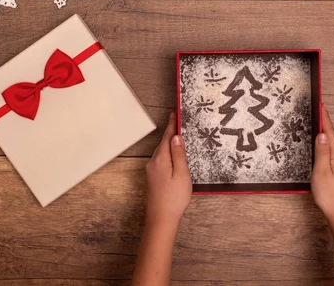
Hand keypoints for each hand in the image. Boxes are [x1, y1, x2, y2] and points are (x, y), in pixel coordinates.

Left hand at [145, 112, 191, 226]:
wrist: (161, 219)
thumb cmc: (174, 198)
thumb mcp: (181, 174)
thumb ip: (179, 155)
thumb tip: (176, 136)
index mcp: (160, 159)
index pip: (166, 137)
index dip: (172, 125)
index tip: (174, 113)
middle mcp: (153, 162)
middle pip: (163, 143)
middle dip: (171, 133)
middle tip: (179, 122)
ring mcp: (152, 171)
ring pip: (162, 152)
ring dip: (169, 144)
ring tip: (179, 137)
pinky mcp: (153, 178)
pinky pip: (161, 160)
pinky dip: (168, 154)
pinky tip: (174, 157)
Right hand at [311, 106, 333, 226]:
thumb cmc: (330, 194)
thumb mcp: (322, 171)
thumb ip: (322, 152)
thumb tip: (323, 133)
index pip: (330, 132)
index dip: (325, 118)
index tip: (320, 104)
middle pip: (332, 136)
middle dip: (324, 122)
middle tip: (316, 110)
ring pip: (331, 144)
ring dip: (324, 133)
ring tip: (316, 123)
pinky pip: (330, 152)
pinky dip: (324, 144)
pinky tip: (319, 145)